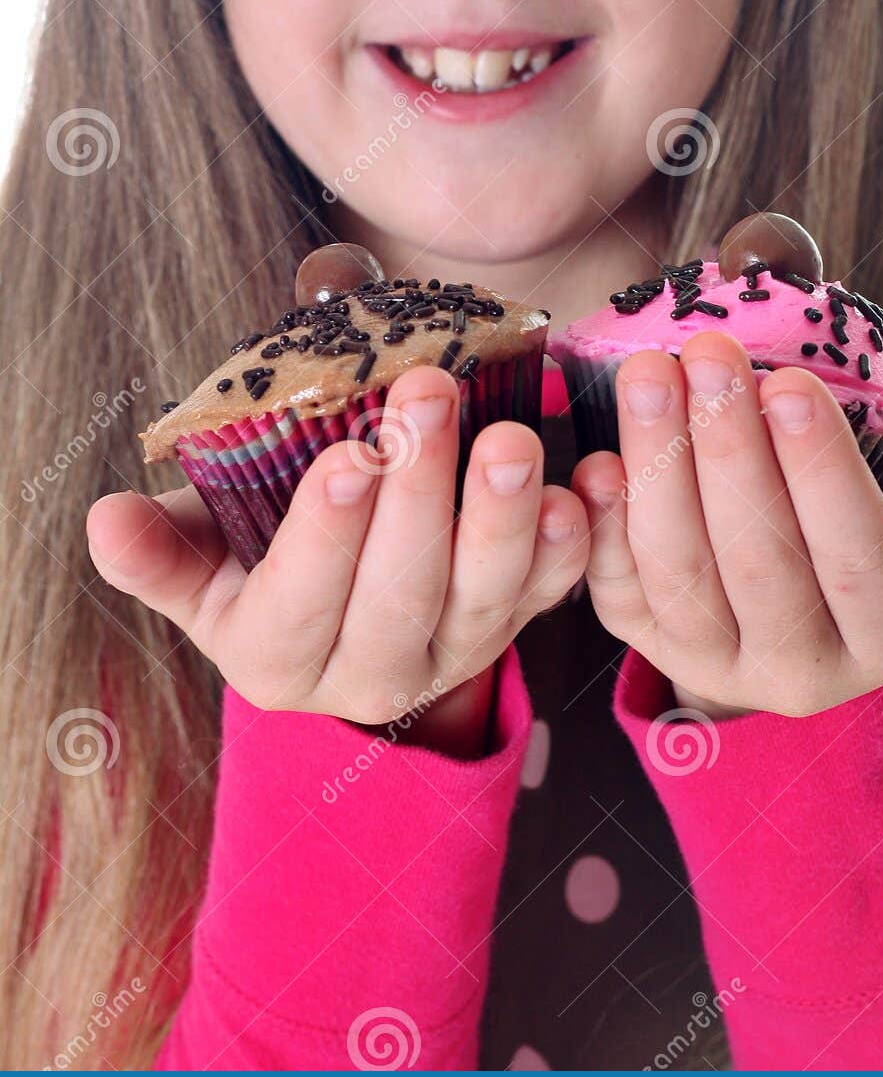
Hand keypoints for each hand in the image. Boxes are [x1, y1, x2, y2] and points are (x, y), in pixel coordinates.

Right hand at [88, 366, 588, 756]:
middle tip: (429, 397)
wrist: (340, 596)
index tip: (348, 457)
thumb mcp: (201, 555)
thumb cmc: (259, 553)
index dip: (325, 538)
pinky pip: (553, 594)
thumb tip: (104, 522)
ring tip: (513, 437)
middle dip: (420, 497)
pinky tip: (584, 487)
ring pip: (486, 601)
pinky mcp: (513, 626)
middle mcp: (368, 679)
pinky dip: (572, 544)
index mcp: (278, 660)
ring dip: (504, 518)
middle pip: (401, 598)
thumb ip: (161, 547)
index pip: (300, 605)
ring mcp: (452, 657)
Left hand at [571, 334, 882, 719]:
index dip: (822, 473)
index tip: (789, 381)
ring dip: (657, 467)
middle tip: (706, 353)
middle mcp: (800, 670)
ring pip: (679, 572)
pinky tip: (595, 458)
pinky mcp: (646, 642)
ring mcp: (714, 662)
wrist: (808, 604)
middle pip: (759, 562)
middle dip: (728, 450)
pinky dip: (599, 525)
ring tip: (650, 374)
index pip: (856, 559)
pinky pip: (614, 589)